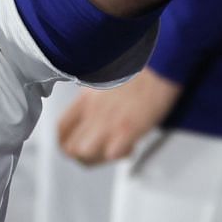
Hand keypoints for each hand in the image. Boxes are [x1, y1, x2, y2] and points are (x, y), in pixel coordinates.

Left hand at [56, 67, 180, 165]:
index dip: (67, 142)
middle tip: (100, 152)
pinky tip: (131, 146)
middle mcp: (92, 110)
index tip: (79, 145)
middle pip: (69, 147)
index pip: (61, 129)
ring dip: (99, 159)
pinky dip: (119, 156)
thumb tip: (93, 111)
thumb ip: (94, 98)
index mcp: (85, 98)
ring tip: (114, 150)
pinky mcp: (127, 129)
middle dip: (84, 156)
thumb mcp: (105, 80)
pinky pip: (112, 154)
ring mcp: (107, 121)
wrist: (160, 62)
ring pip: (84, 154)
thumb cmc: (139, 69)